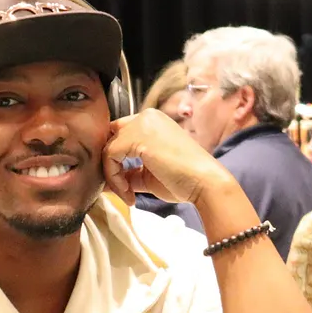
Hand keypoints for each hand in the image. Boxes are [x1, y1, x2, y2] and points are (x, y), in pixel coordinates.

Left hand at [102, 109, 238, 206]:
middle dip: (110, 166)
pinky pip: (111, 156)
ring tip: (128, 195)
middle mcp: (146, 117)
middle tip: (121, 190)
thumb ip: (129, 173)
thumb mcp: (149, 174)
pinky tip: (129, 193)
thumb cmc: (184, 180)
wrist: (204, 183)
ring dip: (112, 176)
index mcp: (152, 122)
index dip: (115, 158)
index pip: (120, 134)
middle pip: (110, 138)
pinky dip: (114, 178)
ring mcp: (142, 124)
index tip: (121, 183)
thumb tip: (107, 182)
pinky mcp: (137, 136)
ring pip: (108, 149)